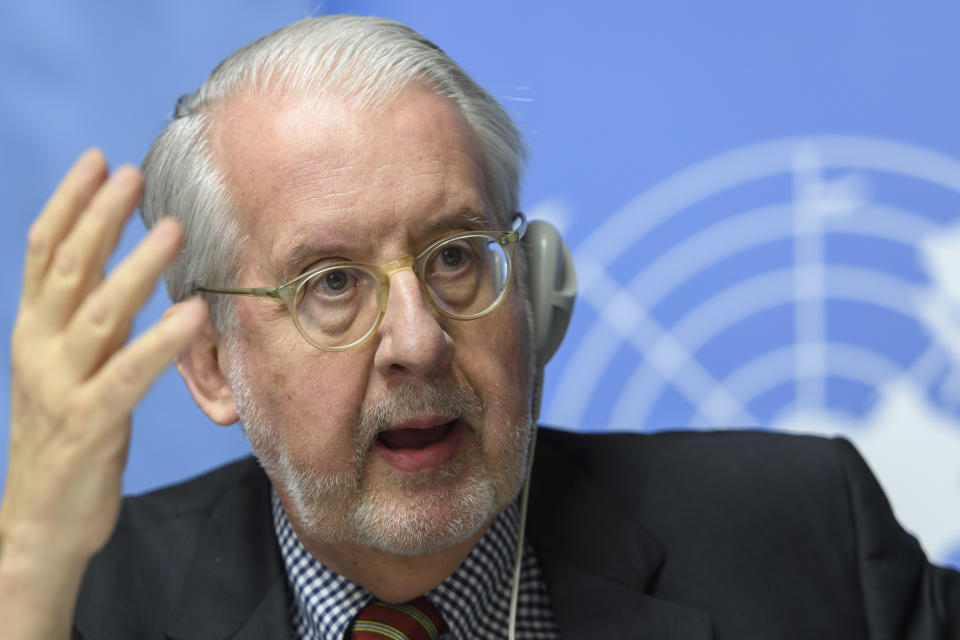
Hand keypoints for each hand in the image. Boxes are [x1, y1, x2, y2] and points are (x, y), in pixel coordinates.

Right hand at [0, 149, 207, 637]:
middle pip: (66, 270)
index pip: (44, 254)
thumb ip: (94, 324)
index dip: (70, 204)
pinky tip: (192, 313)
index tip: (98, 160)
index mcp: (34, 332)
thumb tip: (125, 275)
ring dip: (134, 268)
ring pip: (96, 315)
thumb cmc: (70, 437)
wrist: (41, 521)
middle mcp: (39, 351)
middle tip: (132, 174)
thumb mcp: (76, 368)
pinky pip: (127, 376)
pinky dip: (160, 342)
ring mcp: (60, 387)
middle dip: (98, 218)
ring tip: (172, 229)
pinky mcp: (89, 425)